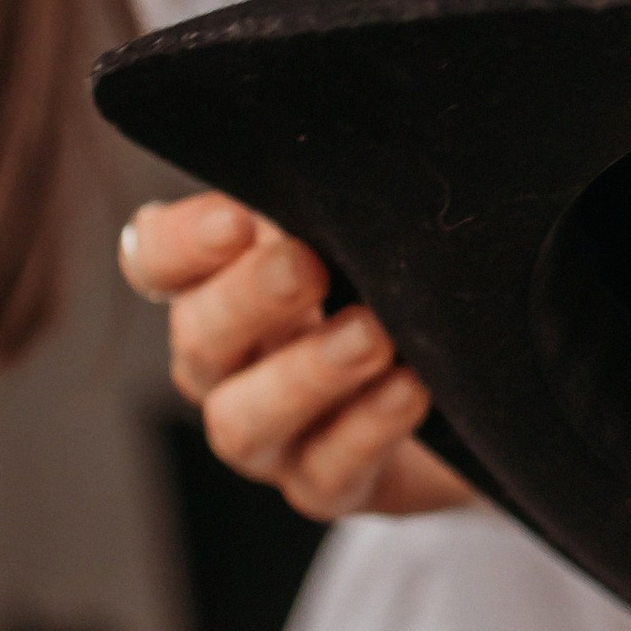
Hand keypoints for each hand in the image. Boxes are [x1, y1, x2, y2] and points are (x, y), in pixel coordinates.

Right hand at [120, 192, 475, 522]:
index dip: (179, 245)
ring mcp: (271, 436)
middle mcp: (227, 364)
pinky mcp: (327, 487)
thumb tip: (342, 143)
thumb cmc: (399, 280)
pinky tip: (410, 390)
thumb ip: (331, 192)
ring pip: (242, 422)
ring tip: (371, 335)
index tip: (234, 221)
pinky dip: (366, 430)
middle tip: (305, 266)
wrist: (476, 384)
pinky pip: (326, 474)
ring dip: (305, 375)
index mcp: (217, 284)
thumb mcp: (363, 226)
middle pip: (197, 339)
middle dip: (248, 302)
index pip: (154, 260)